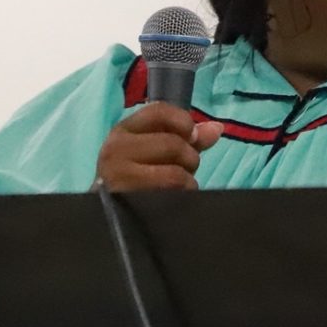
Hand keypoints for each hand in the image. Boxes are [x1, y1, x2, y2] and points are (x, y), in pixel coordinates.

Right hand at [96, 103, 225, 191]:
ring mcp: (118, 177)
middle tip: (185, 168)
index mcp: (123, 130)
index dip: (183, 122)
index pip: (158, 111)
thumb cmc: (137, 177)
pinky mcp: (126, 201)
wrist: (109, 214)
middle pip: (172, 144)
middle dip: (189, 158)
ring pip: (174, 172)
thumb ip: (186, 138)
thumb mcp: (156, 150)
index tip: (191, 137)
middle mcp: (115, 149)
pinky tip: (175, 198)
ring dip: (187, 180)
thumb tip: (217, 128)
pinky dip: (183, 194)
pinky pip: (171, 193)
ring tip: (179, 185)